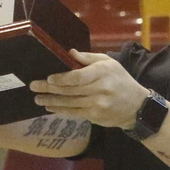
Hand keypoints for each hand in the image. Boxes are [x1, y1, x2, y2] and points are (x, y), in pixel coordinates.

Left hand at [31, 51, 146, 129]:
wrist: (136, 106)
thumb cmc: (120, 80)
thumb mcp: (109, 63)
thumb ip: (89, 58)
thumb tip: (69, 53)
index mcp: (103, 72)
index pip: (78, 76)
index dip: (62, 78)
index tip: (49, 78)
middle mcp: (100, 89)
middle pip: (70, 90)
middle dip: (49, 89)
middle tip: (34, 86)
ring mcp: (97, 104)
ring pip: (69, 103)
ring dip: (51, 101)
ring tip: (38, 98)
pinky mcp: (95, 116)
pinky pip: (74, 113)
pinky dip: (60, 110)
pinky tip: (50, 107)